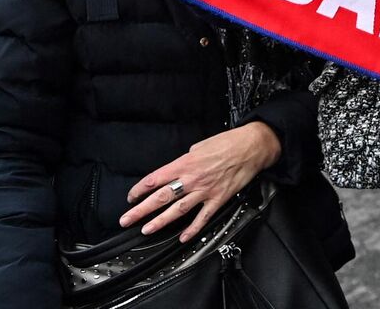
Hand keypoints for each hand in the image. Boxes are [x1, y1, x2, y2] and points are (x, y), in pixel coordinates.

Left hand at [121, 122, 280, 240]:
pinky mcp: (218, 199)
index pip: (155, 179)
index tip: (132, 197)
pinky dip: (192, 229)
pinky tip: (183, 237)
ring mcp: (205, 191)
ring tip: (146, 230)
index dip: (139, 190)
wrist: (252, 146)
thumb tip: (177, 169)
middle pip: (161, 197)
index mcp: (185, 163)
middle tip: (126, 219)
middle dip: (141, 210)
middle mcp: (192, 179)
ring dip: (160, 221)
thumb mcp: (200, 146)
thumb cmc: (228, 142)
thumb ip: (185, 161)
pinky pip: (203, 217)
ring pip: (178, 210)